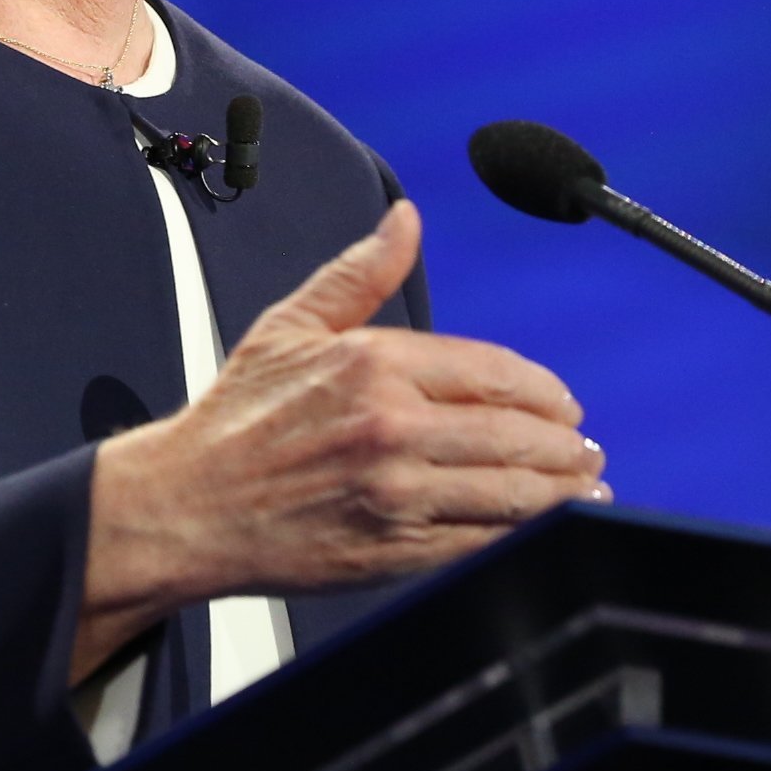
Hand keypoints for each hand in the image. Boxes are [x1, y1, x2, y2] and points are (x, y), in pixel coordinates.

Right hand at [68, 199, 598, 683]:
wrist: (185, 506)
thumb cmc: (234, 421)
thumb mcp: (290, 327)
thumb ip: (360, 274)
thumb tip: (405, 221)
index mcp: (372, 364)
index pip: (494, 372)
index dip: (543, 391)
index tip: (561, 404)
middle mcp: (392, 426)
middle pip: (516, 433)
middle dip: (565, 442)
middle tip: (584, 446)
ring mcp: (398, 492)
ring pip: (514, 490)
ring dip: (564, 488)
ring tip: (586, 482)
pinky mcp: (396, 549)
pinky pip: (486, 541)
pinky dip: (530, 533)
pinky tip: (550, 524)